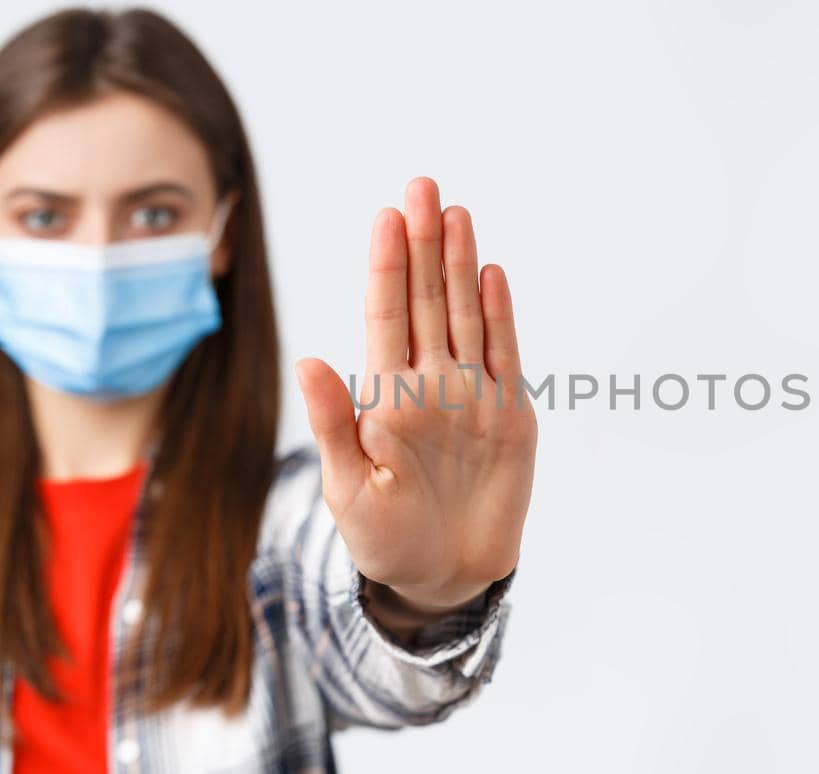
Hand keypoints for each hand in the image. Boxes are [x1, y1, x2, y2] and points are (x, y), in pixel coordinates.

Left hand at [295, 177, 535, 618]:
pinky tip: (490, 272)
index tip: (385, 218)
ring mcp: (472, 394)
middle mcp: (430, 382)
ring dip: (459, 264)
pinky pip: (505, 354)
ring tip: (453, 212)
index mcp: (387, 395)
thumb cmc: (385, 538)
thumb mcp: (349, 486)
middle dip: (423, 244)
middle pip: (428, 301)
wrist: (443, 576)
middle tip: (421, 186)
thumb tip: (309, 360)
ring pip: (466, 315)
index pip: (386, 317)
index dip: (387, 268)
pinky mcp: (509, 414)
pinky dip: (500, 314)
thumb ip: (333, 423)